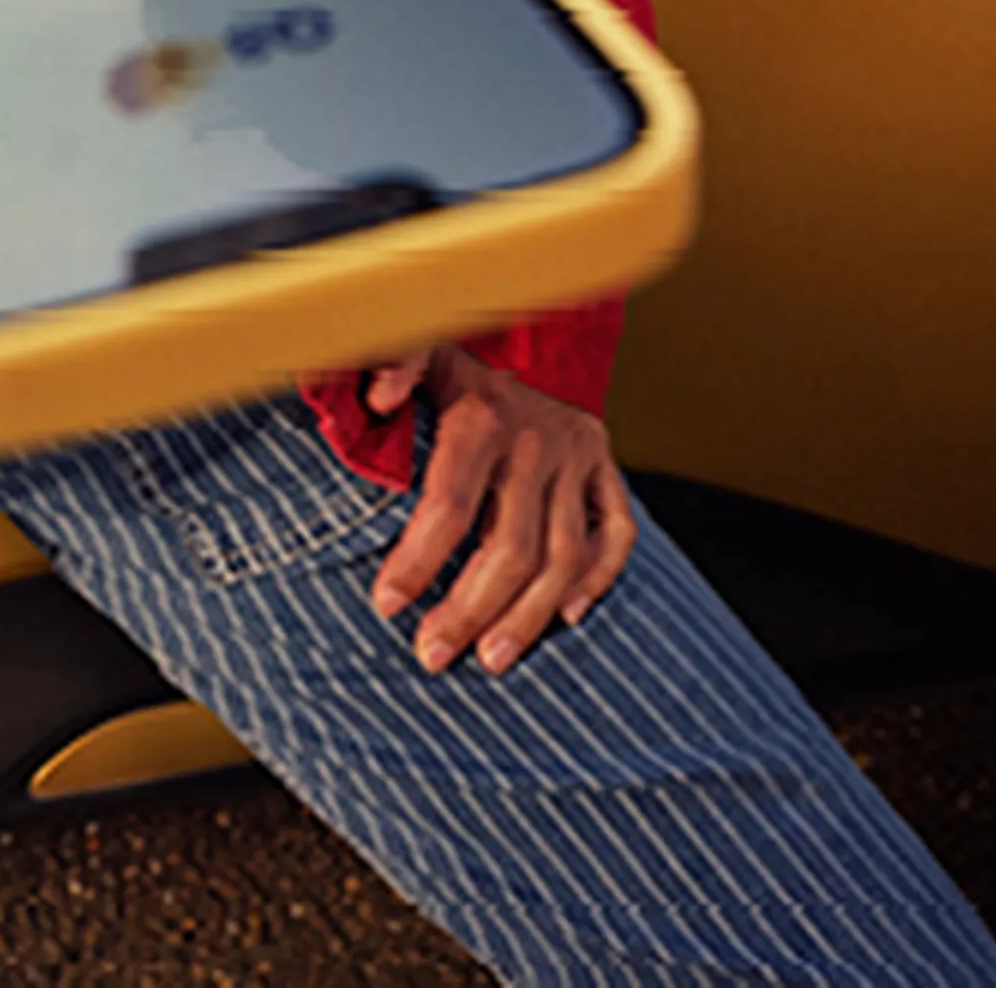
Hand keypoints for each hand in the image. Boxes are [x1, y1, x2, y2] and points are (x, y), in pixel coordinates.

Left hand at [362, 341, 636, 674]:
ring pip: (562, 556)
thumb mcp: (421, 352)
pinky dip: (598, 579)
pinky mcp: (607, 468)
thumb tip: (378, 399)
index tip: (386, 604)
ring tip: (491, 661)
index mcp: (483, 417)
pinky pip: (616, 534)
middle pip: (509, 547)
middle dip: (469, 610)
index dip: (418, 560)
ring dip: (528, 617)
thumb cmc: (459, 365)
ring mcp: (578, 458)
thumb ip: (396, 363)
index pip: (450, 504)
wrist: (535, 335)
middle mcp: (537, 441)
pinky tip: (566, 618)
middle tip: (432, 657)